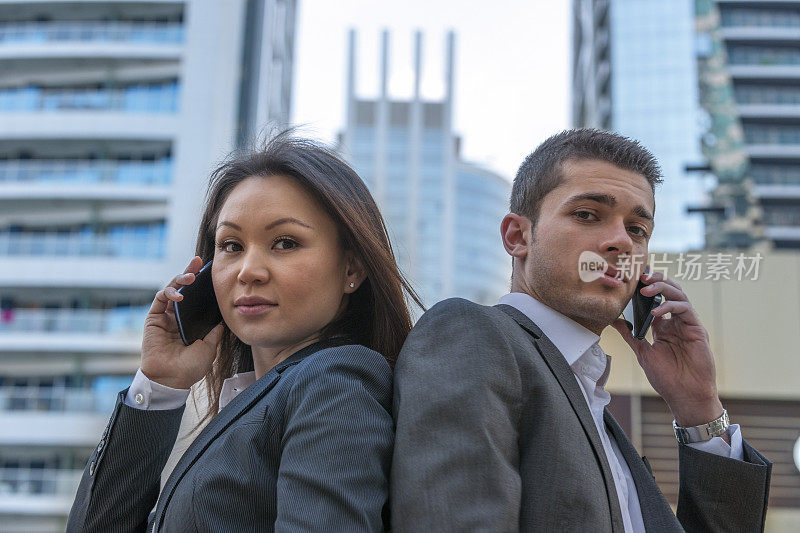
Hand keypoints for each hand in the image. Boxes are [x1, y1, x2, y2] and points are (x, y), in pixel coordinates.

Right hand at [141, 256, 224, 388]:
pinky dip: (169, 293)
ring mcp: (165, 316)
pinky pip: (160, 298)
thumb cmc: (190, 367)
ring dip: (180, 280)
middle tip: (198, 262)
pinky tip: (180, 295)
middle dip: (190, 273)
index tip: (210, 271)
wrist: (171, 380)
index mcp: (191, 323)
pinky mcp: (153, 318)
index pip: (197, 298)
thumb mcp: (209, 347)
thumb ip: (214, 331)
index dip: (202, 285)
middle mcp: (178, 317)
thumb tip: (224, 319)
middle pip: (184, 289)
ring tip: (190, 277)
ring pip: (171, 290)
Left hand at [611, 269, 723, 428]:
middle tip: (641, 276)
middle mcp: (676, 322)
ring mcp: (687, 324)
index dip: (647, 286)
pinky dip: (670, 306)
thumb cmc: (666, 378)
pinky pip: (685, 310)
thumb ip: (630, 335)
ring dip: (663, 288)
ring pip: (679, 295)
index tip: (633, 277)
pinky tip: (657, 312)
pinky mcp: (697, 329)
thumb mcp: (642, 352)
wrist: (685, 396)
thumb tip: (613, 320)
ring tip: (646, 290)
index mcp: (663, 326)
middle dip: (656, 280)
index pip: (656, 299)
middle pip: (670, 291)